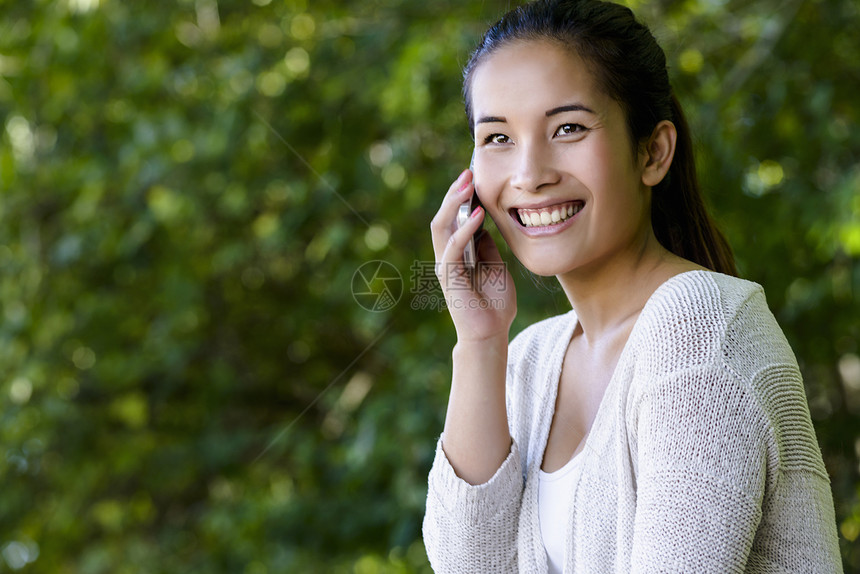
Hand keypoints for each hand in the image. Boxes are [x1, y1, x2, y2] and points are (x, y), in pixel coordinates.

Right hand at [430, 169, 516, 341]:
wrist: (491, 333)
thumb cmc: (494, 304)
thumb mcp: (496, 265)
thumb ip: (487, 245)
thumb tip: (486, 222)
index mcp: (456, 253)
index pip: (453, 218)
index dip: (460, 197)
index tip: (473, 177)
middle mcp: (446, 257)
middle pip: (442, 217)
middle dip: (454, 193)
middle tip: (467, 173)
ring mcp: (446, 266)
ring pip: (441, 227)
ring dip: (454, 204)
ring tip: (467, 186)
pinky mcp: (450, 277)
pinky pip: (453, 247)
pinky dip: (464, 230)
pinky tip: (478, 215)